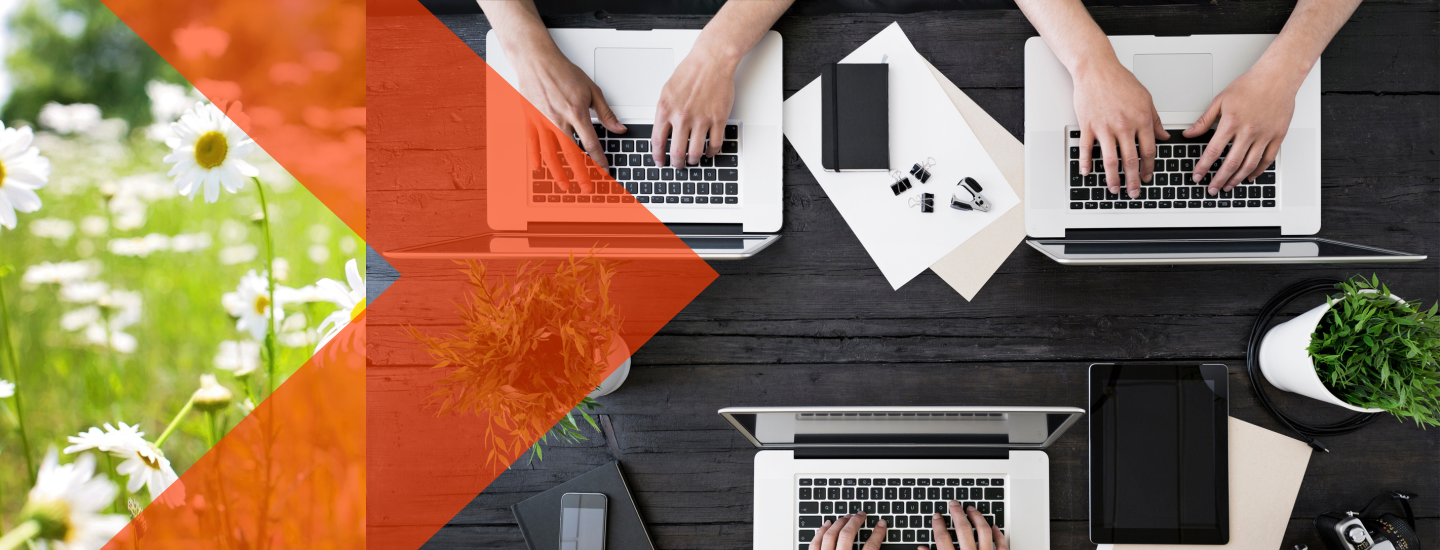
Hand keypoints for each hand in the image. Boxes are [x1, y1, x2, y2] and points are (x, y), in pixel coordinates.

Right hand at [513, 47, 625, 191]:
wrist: (536, 60)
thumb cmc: (562, 71)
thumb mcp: (591, 89)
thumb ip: (605, 112)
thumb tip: (619, 128)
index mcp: (576, 113)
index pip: (591, 143)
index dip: (599, 160)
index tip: (605, 170)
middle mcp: (558, 120)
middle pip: (571, 154)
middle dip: (581, 174)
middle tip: (587, 188)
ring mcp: (542, 121)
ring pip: (551, 153)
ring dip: (559, 172)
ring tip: (565, 185)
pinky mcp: (530, 119)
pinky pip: (532, 143)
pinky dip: (535, 157)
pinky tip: (538, 169)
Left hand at [652, 48, 736, 167]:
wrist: (711, 61)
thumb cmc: (690, 72)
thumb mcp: (667, 91)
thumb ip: (664, 111)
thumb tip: (662, 130)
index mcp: (666, 109)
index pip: (658, 141)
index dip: (658, 156)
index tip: (660, 161)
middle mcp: (682, 116)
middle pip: (677, 151)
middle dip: (676, 163)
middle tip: (678, 164)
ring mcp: (701, 119)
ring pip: (695, 151)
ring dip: (693, 159)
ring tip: (693, 159)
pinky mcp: (718, 119)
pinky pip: (714, 144)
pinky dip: (711, 152)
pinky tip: (708, 152)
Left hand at [809, 513, 887, 549]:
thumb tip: (876, 542)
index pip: (870, 548)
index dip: (878, 534)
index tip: (881, 524)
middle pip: (847, 536)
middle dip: (855, 522)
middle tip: (861, 515)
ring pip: (830, 536)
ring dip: (838, 524)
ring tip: (846, 517)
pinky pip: (814, 544)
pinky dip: (820, 532)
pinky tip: (826, 524)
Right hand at [928, 502, 1008, 549]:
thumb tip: (922, 549)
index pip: (943, 539)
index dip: (938, 525)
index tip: (937, 517)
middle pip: (963, 530)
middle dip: (957, 514)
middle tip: (954, 504)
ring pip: (984, 532)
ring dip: (977, 518)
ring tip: (972, 509)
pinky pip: (1001, 545)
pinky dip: (998, 534)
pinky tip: (995, 527)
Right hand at [1073, 59, 1168, 198]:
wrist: (1096, 69)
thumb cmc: (1120, 80)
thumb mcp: (1146, 98)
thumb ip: (1155, 120)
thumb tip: (1164, 136)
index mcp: (1141, 119)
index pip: (1148, 150)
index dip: (1149, 167)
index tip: (1147, 176)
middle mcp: (1124, 125)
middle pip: (1130, 160)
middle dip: (1133, 179)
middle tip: (1133, 191)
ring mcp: (1104, 127)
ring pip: (1110, 159)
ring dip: (1113, 178)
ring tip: (1114, 188)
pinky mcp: (1088, 125)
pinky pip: (1086, 149)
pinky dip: (1086, 162)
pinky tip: (1087, 172)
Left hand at [1185, 67, 1296, 193]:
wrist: (1277, 76)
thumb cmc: (1250, 85)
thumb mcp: (1220, 100)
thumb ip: (1204, 120)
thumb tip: (1189, 134)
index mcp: (1231, 122)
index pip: (1213, 151)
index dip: (1203, 167)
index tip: (1197, 176)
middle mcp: (1249, 131)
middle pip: (1231, 163)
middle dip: (1219, 179)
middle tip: (1212, 188)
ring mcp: (1265, 135)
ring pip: (1250, 164)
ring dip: (1237, 179)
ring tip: (1228, 186)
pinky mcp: (1278, 136)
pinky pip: (1268, 159)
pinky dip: (1258, 171)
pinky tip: (1249, 176)